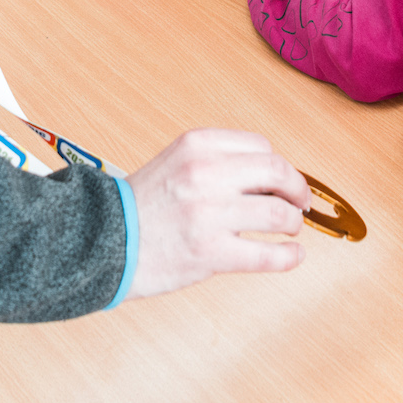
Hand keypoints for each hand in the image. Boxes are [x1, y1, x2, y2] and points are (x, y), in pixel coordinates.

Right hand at [122, 129, 308, 299]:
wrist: (103, 242)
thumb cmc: (141, 206)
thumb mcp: (177, 162)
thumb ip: (218, 162)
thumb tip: (271, 179)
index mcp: (198, 145)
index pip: (261, 146)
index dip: (279, 166)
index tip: (283, 180)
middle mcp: (205, 174)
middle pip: (278, 172)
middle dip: (297, 189)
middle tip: (299, 203)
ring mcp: (209, 214)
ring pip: (279, 214)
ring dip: (292, 223)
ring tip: (290, 229)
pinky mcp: (211, 253)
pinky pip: (268, 255)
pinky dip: (290, 257)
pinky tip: (293, 255)